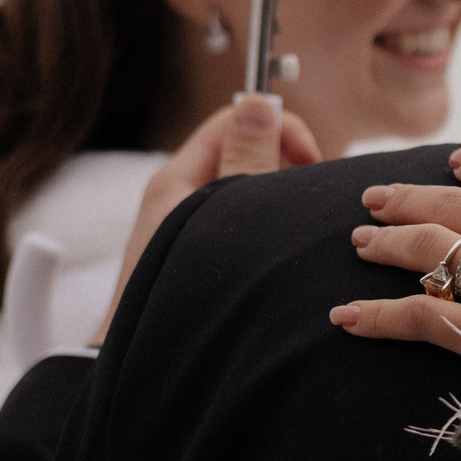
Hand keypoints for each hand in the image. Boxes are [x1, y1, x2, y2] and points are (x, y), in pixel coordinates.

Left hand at [92, 94, 320, 345]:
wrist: (148, 359)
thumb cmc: (183, 291)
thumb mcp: (226, 214)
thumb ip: (247, 157)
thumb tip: (259, 101)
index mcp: (178, 177)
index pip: (235, 120)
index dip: (279, 128)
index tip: (312, 160)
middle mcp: (178, 194)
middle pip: (241, 149)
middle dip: (285, 162)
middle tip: (310, 196)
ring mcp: (186, 221)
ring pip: (244, 185)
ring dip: (278, 193)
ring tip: (298, 224)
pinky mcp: (196, 247)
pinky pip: (238, 214)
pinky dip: (265, 219)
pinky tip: (281, 245)